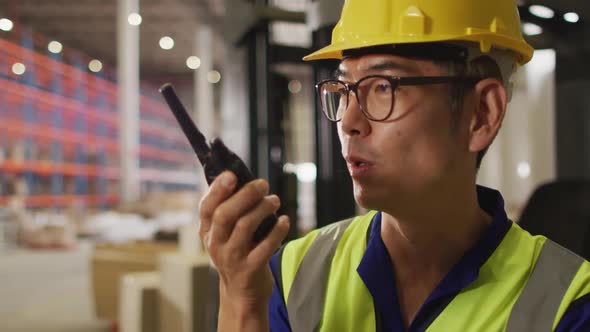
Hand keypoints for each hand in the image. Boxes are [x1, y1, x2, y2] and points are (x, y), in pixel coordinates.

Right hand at [199, 171, 289, 317]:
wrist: (241, 294)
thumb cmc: (237, 254)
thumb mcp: (225, 235)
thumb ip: (230, 211)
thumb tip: (245, 179)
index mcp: (208, 232)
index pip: (207, 207)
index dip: (218, 189)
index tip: (232, 174)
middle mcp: (216, 244)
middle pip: (226, 214)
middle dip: (246, 195)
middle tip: (263, 184)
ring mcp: (232, 258)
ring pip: (245, 227)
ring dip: (263, 209)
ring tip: (275, 200)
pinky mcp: (250, 270)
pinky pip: (266, 246)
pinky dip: (277, 231)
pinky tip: (285, 220)